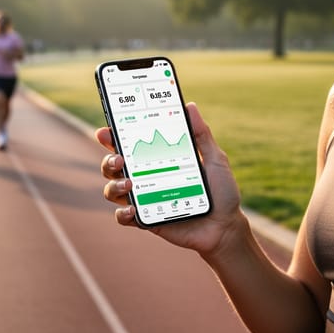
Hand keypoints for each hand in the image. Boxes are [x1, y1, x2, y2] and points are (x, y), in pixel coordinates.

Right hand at [97, 102, 243, 255]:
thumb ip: (201, 135)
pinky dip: (123, 213)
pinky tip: (133, 209)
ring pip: (112, 189)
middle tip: (119, 158)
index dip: (113, 136)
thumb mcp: (215, 159)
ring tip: (129, 184)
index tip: (107, 130)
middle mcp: (146, 177)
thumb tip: (189, 106)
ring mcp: (144, 199)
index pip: (130, 144)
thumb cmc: (221, 191)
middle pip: (113, 165)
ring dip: (113, 184)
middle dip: (108, 159)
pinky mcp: (146, 219)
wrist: (226, 226)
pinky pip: (123, 217)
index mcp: (158, 159)